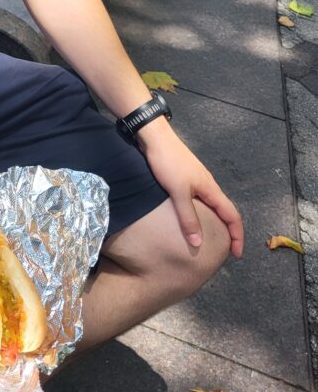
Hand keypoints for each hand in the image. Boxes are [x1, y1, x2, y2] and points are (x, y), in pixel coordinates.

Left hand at [135, 118, 243, 256]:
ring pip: (212, 205)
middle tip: (224, 250)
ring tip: (209, 238)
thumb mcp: (177, 193)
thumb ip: (188, 218)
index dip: (237, 236)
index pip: (233, 216)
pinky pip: (200, 200)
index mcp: (211, 189)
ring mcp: (197, 180)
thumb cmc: (168, 163)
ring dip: (215, 222)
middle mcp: (208, 185)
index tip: (236, 254)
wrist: (154, 137)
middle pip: (225, 211)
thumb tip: (199, 245)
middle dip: (228, 231)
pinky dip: (202, 213)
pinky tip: (191, 218)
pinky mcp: (185, 177)